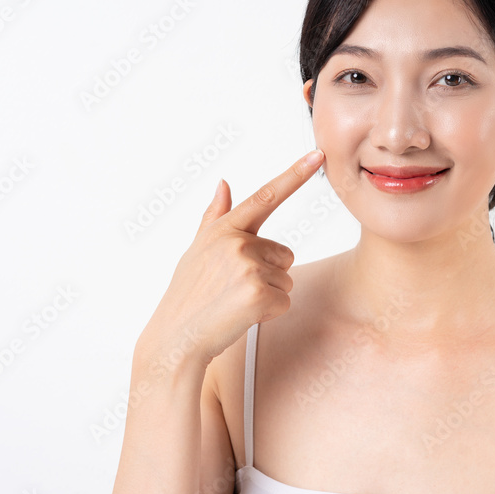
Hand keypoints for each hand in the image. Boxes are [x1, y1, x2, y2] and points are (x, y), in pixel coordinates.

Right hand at [140, 149, 325, 367]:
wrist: (176, 338)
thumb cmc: (188, 296)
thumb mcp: (197, 251)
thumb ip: (214, 217)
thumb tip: (224, 183)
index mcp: (223, 229)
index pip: (265, 196)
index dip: (295, 174)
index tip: (318, 155)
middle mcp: (237, 242)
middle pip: (284, 254)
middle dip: (268, 274)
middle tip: (234, 290)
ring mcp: (248, 267)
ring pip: (286, 279)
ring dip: (268, 295)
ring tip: (234, 303)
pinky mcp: (259, 293)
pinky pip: (285, 301)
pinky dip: (269, 313)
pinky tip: (241, 316)